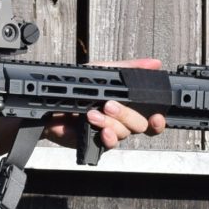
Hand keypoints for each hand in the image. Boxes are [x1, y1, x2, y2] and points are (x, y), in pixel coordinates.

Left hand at [43, 57, 167, 150]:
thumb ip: (130, 68)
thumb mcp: (104, 71)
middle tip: (109, 104)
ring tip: (92, 113)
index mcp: (127, 104)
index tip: (157, 115)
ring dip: (110, 122)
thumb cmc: (76, 87)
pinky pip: (110, 144)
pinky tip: (101, 130)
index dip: (158, 120)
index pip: (151, 117)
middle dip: (127, 114)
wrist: (50, 102)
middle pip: (140, 125)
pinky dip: (108, 137)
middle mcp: (121, 120)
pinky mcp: (96, 142)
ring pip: (124, 133)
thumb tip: (155, 63)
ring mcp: (110, 132)